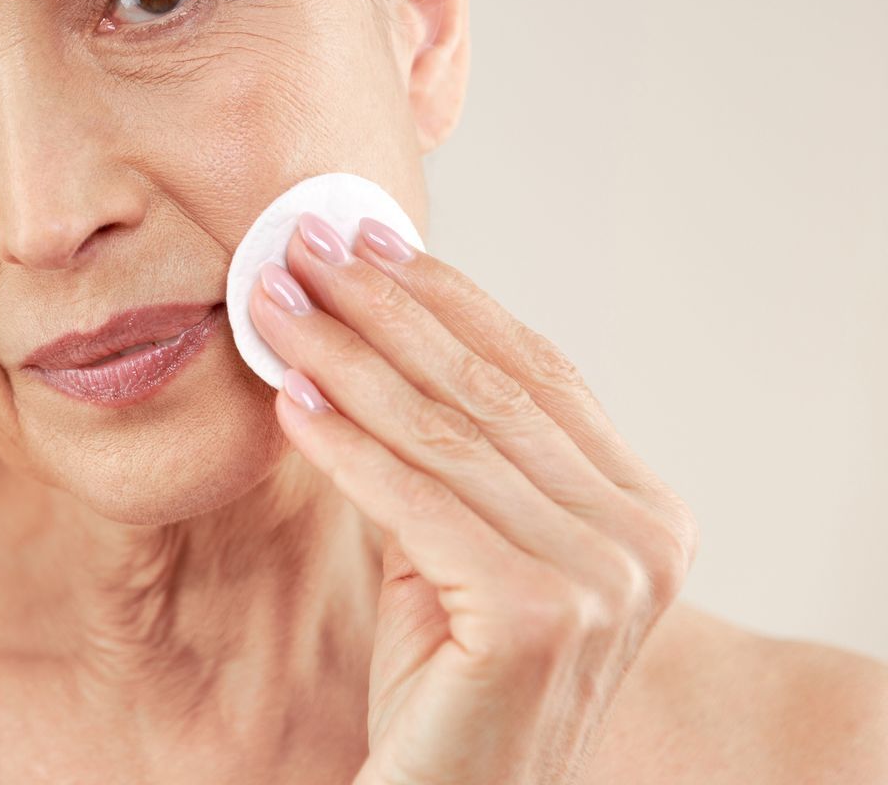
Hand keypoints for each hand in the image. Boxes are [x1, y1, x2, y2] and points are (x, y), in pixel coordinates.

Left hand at [247, 212, 698, 784]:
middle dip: (382, 308)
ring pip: (445, 432)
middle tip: (300, 246)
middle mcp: (645, 540)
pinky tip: (288, 397)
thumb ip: (450, 449)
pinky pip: (413, 501)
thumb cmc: (450, 679)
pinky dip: (343, 443)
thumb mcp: (461, 542)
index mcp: (646, 511)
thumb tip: (367, 317)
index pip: (535, 372)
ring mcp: (603, 580)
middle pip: (487, 388)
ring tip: (273, 303)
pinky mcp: (537, 615)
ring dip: (346, 356)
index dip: (446, 297)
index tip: (368, 239)